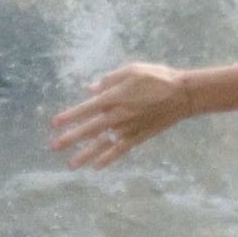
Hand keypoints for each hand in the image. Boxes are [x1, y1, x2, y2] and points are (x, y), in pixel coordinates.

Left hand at [49, 62, 191, 168]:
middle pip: (90, 129)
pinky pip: (120, 150)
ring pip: (103, 144)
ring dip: (86, 154)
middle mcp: (118, 115)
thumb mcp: (132, 70)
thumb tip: (91, 90)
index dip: (69, 117)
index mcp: (115, 97)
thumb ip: (110, 80)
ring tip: (71, 165)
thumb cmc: (157, 78)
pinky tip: (96, 166)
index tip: (54, 123)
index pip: (86, 109)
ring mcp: (128, 128)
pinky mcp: (139, 136)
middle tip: (54, 147)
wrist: (183, 95)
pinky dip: (108, 158)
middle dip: (71, 138)